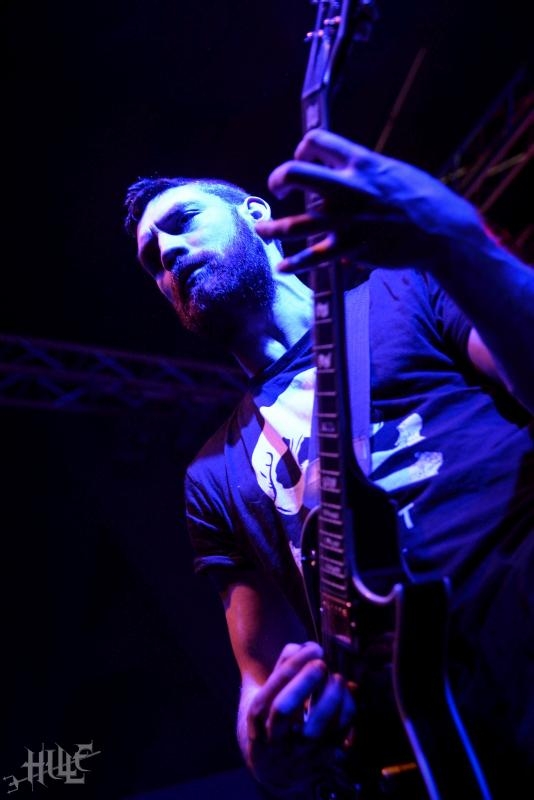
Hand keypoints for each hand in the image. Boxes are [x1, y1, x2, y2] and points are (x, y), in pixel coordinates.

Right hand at [245, 641, 355, 793]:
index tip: (312, 649)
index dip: (291, 667)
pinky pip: (340, 732)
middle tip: (321, 663)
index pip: (268, 692)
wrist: (275, 773)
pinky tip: (346, 692)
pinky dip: (347, 708)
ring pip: (316, 725)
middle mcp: (274, 740)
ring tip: (336, 677)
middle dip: (304, 681)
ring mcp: (299, 753)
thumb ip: (281, 668)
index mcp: (256, 722)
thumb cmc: (269, 722)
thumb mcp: (261, 697)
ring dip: (331, 695)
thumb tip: (307, 647)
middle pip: (283, 709)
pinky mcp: (324, 758)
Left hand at [257, 129, 482, 273]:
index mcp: (360, 162)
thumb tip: (342, 174)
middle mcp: (347, 189)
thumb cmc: (421, 198)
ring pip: (294, 224)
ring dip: (272, 229)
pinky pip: (313, 258)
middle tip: (276, 189)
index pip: (316, 142)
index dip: (302, 149)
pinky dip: (295, 264)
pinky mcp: (350, 248)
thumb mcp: (391, 171)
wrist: (442, 231)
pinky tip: (283, 267)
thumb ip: (362, 171)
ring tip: (262, 231)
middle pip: (294, 174)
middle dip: (278, 179)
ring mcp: (346, 221)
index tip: (302, 160)